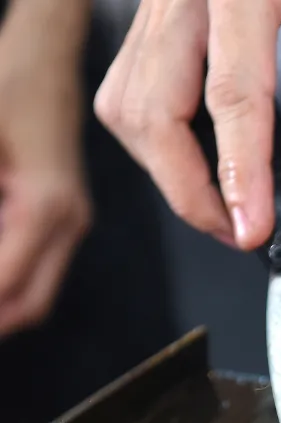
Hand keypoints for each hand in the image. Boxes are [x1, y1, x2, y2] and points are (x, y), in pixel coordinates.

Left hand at [0, 3, 91, 337]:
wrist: (42, 55)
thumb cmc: (10, 82)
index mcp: (49, 206)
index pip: (9, 285)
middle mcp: (68, 222)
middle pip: (28, 305)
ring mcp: (68, 220)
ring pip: (30, 292)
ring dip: (1, 299)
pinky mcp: (59, 214)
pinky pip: (30, 266)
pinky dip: (4, 277)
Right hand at [95, 0, 280, 250]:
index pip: (233, 95)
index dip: (240, 173)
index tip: (252, 229)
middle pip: (153, 109)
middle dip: (190, 189)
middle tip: (240, 230)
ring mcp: (160, 1)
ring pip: (129, 104)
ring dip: (170, 170)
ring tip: (229, 204)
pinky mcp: (154, 16)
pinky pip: (133, 88)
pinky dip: (163, 140)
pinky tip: (207, 160)